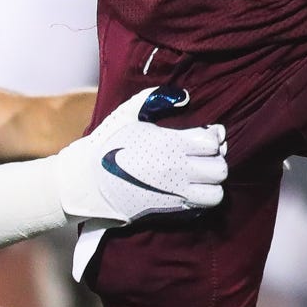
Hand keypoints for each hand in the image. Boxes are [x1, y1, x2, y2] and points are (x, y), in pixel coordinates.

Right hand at [48, 86, 225, 222]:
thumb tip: (184, 96)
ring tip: (201, 175)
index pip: (212, 142)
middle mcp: (177, 170)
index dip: (212, 136)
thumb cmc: (107, 145)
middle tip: (204, 155)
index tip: (205, 134)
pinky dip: (202, 198)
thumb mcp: (127, 114)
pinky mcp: (169, 209)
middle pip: (220, 168)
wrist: (87, 182)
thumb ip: (156, 99)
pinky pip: (201, 207)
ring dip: (212, 183)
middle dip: (216, 159)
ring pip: (216, 192)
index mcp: (170, 144)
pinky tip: (191, 188)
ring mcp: (174, 193)